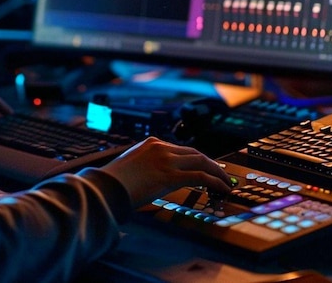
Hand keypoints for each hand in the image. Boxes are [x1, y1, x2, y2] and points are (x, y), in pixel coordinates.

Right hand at [100, 137, 231, 208]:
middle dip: (210, 163)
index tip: (203, 166)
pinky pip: (200, 177)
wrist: (106, 187)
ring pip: (201, 161)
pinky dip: (215, 181)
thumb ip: (144, 166)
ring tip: (225, 182)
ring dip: (217, 172)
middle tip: (220, 173)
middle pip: (194, 153)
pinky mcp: (171, 176)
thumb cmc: (113, 181)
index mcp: (151, 143)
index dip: (195, 158)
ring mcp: (167, 160)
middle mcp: (161, 147)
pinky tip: (221, 188)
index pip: (180, 149)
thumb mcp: (130, 166)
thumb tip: (151, 178)